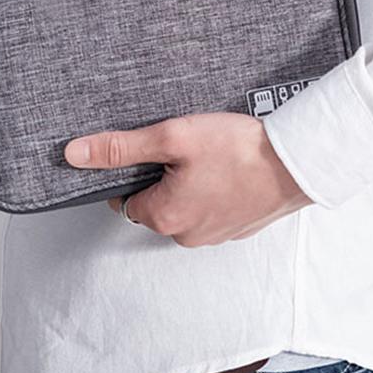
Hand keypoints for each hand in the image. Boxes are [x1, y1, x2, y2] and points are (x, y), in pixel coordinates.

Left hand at [63, 112, 313, 246]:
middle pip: (155, 205)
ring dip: (190, 186)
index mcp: (162, 216)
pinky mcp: (238, 229)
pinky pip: (213, 211)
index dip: (136, 171)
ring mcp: (214, 236)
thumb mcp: (172, 137)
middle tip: (187, 150)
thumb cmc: (236, 149)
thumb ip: (121, 148)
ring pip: (185, 209)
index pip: (127, 198)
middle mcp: (185, 236)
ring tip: (212, 158)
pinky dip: (215, 193)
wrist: (298, 162)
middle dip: (164, 179)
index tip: (156, 151)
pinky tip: (229, 170)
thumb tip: (75, 154)